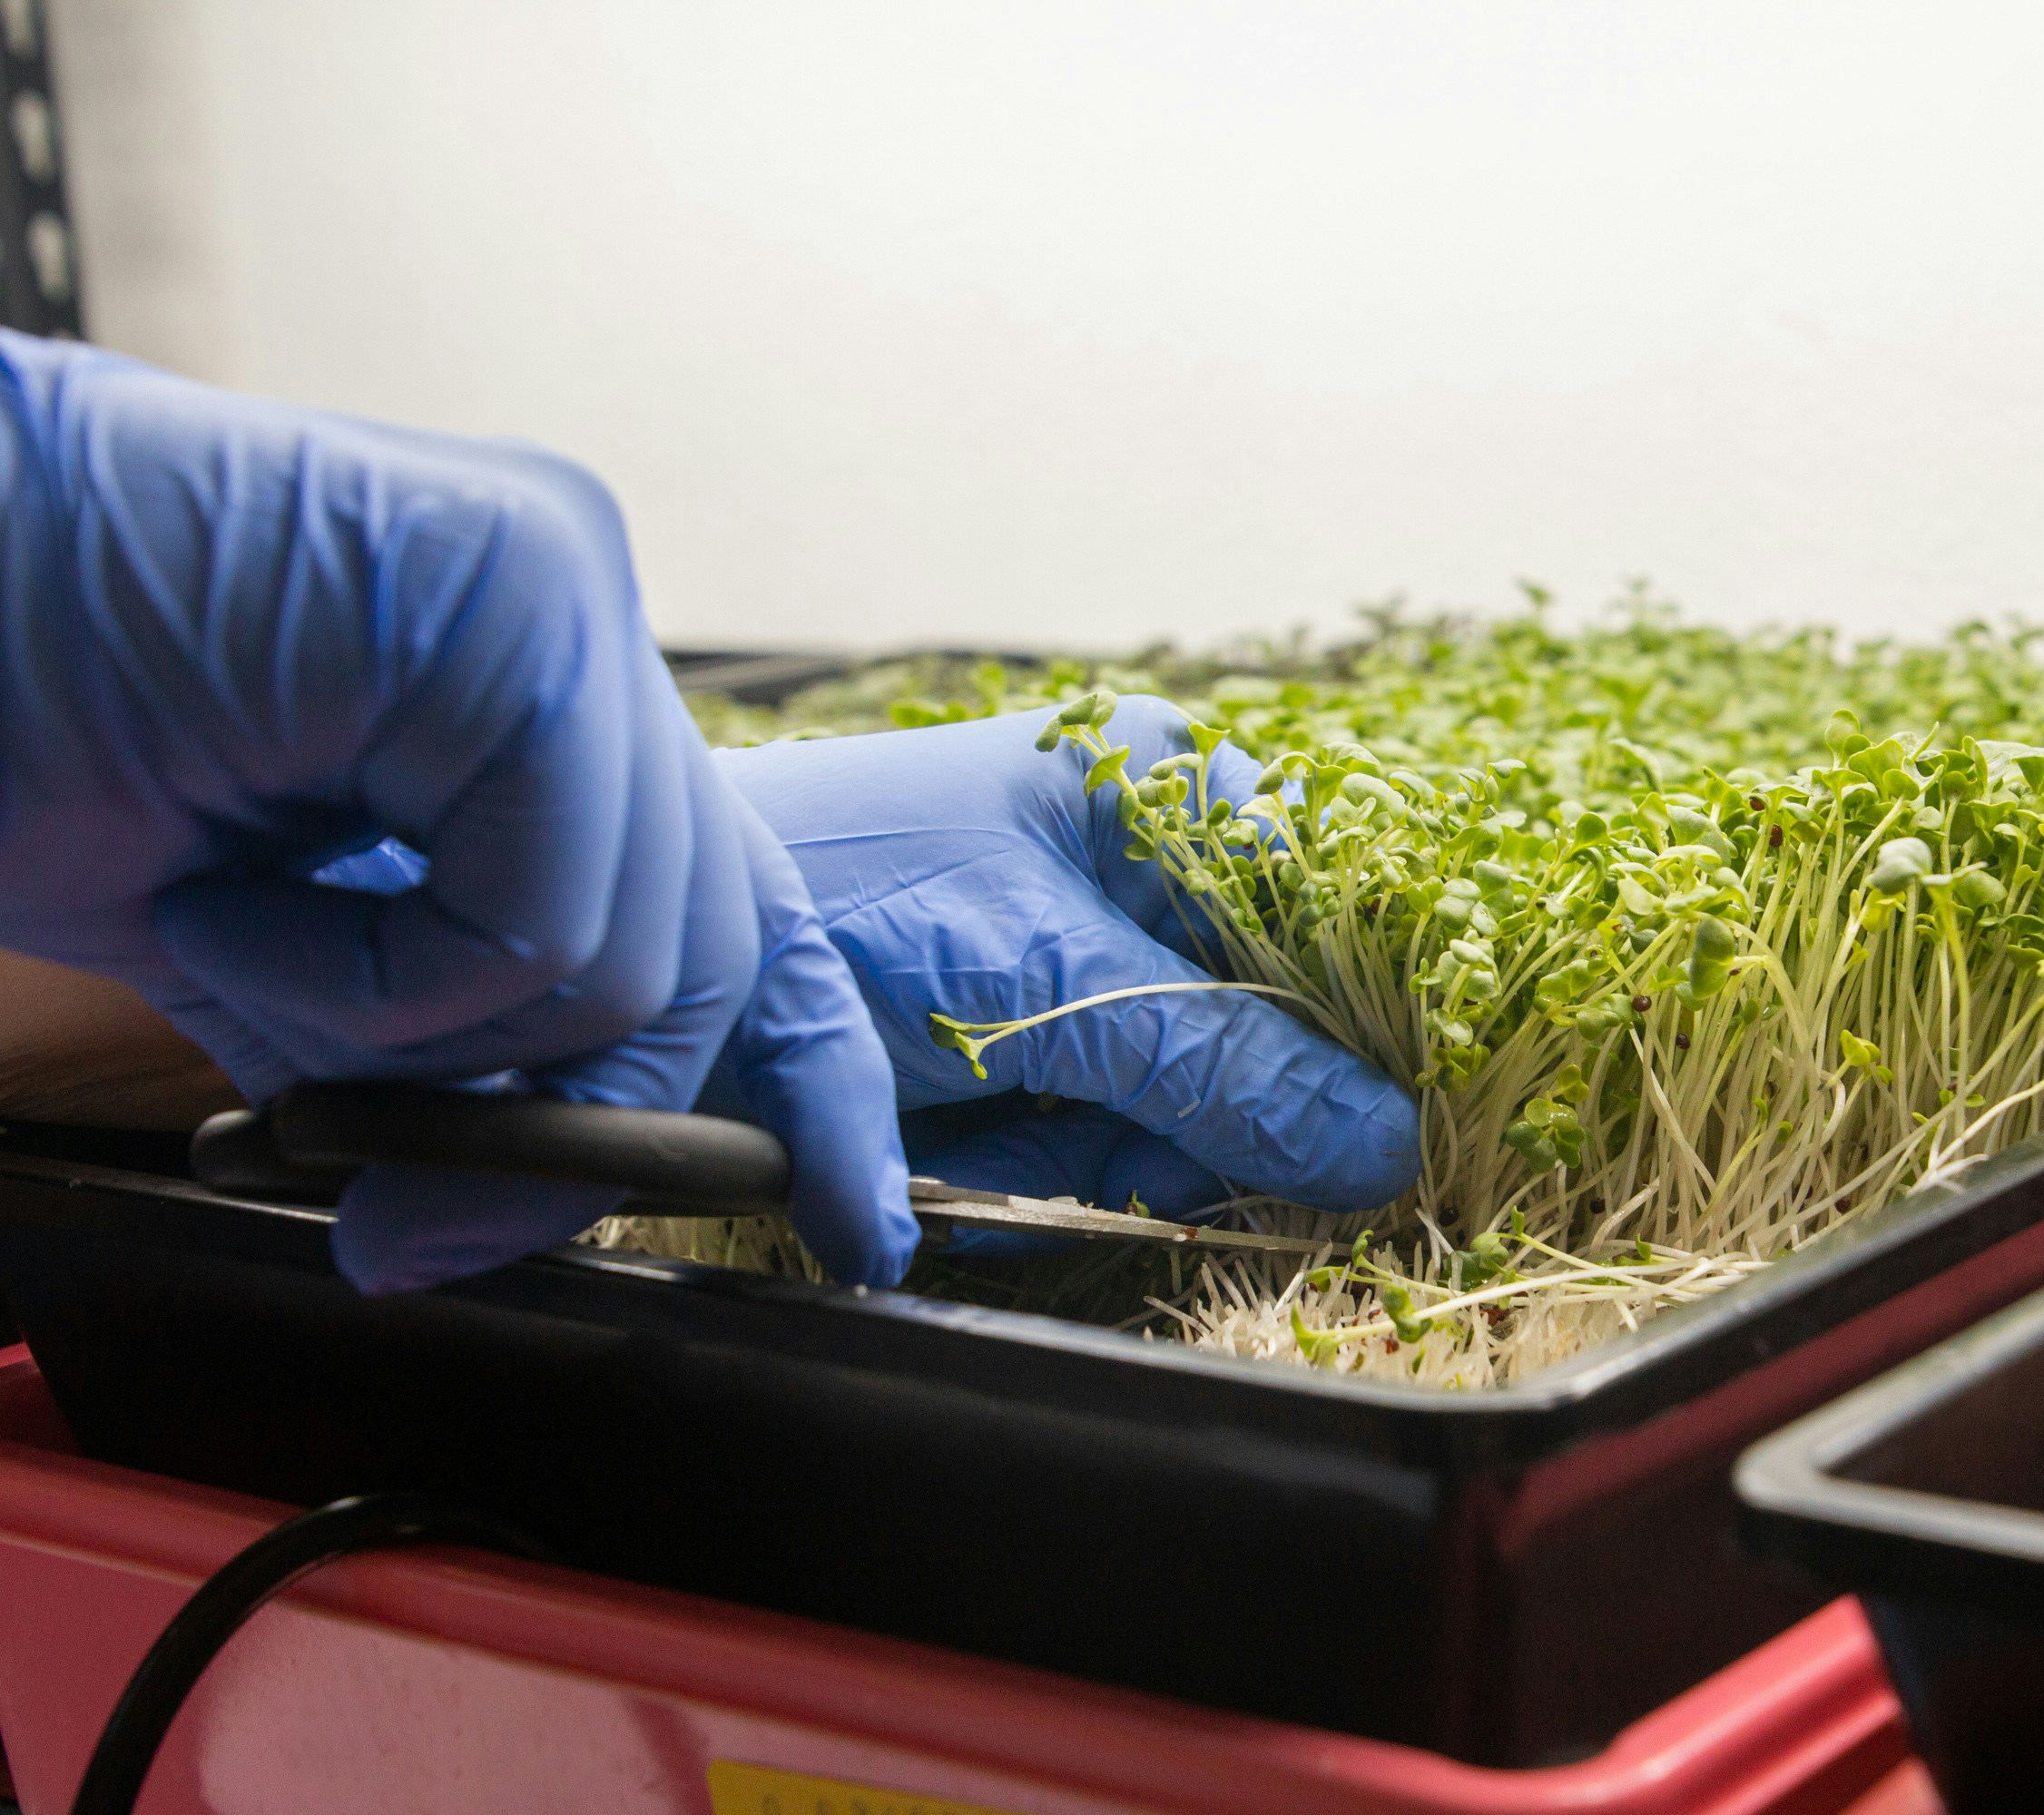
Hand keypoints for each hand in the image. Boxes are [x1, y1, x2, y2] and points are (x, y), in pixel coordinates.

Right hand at [0, 331, 915, 1289]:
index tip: (859, 1222)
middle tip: (400, 1220)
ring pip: (628, 960)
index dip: (811, 1075)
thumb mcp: (283, 943)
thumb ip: (432, 1040)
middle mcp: (584, 620)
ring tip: (232, 931)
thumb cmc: (35, 739)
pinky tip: (229, 895)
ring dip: (402, 1030)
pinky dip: (368, 979)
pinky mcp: (516, 605)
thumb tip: (478, 1218)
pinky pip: (540, 923)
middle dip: (567, 1128)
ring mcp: (565, 596)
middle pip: (705, 952)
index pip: (737, 901)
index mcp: (548, 681)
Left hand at [713, 697, 1420, 1249]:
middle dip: (1173, 1117)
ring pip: (1179, 1110)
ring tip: (970, 1128)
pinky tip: (947, 1154)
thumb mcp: (1044, 985)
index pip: (1327, 919)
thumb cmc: (838, 909)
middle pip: (1260, 1035)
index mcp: (1168, 783)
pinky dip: (1027, 1174)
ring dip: (1082, 1156)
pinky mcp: (1025, 1044)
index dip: (1338, 1037)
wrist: (639, 977)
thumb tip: (1389, 1142)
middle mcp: (1142, 863)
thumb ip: (1221, 1067)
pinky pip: (1095, 1141)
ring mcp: (1082, 959)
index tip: (1347, 1130)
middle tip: (1078, 1129)